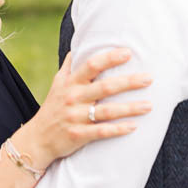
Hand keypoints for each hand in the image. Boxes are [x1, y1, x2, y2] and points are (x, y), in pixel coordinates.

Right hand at [14, 49, 152, 170]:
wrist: (38, 139)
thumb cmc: (53, 108)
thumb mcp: (56, 85)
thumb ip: (68, 67)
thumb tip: (77, 49)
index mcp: (69, 83)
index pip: (90, 66)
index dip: (109, 58)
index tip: (128, 53)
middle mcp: (72, 98)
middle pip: (104, 87)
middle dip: (128, 82)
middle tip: (149, 78)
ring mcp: (75, 117)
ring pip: (106, 111)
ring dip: (130, 108)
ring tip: (150, 105)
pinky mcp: (78, 135)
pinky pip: (101, 131)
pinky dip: (118, 129)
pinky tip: (134, 127)